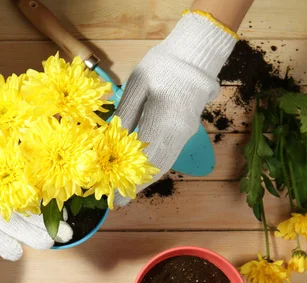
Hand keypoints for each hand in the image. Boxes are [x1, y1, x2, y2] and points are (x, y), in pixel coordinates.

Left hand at [113, 11, 237, 204]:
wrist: (195, 57)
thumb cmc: (162, 66)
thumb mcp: (136, 85)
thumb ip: (125, 114)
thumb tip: (110, 141)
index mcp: (162, 121)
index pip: (142, 160)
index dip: (128, 182)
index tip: (114, 197)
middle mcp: (177, 133)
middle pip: (156, 169)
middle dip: (136, 187)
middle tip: (117, 202)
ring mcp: (184, 134)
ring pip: (165, 165)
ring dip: (146, 181)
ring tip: (127, 192)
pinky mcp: (187, 132)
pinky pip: (170, 156)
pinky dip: (156, 168)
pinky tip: (142, 174)